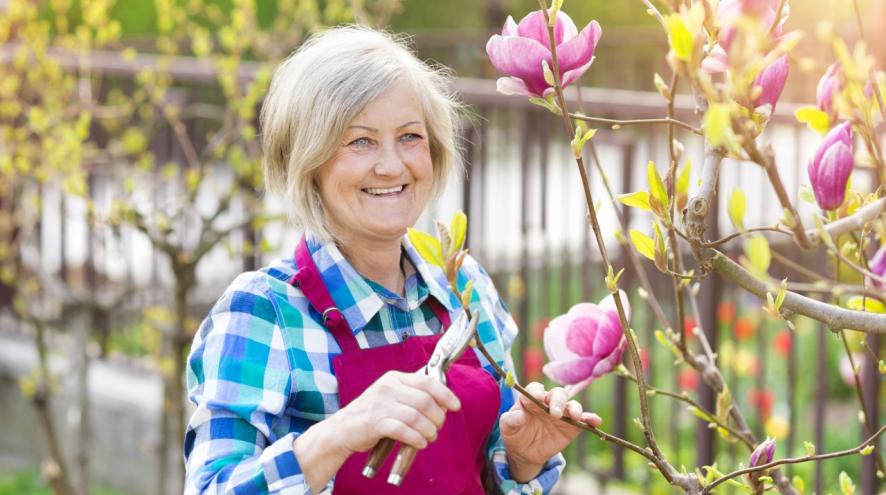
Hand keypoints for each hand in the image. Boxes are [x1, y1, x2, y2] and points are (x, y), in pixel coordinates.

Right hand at [332, 370, 461, 454]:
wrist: (343, 428)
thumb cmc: (371, 413)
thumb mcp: (391, 395)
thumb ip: (413, 395)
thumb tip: (442, 403)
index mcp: (394, 378)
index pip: (427, 381)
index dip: (445, 394)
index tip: (455, 406)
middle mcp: (388, 387)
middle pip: (425, 401)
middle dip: (438, 417)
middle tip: (437, 427)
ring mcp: (380, 405)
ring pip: (416, 417)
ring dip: (429, 430)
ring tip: (429, 437)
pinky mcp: (374, 422)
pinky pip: (403, 430)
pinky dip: (416, 439)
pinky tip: (420, 443)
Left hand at [499, 382, 600, 480]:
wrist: (525, 452)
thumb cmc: (515, 433)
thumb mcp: (507, 427)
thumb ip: (511, 419)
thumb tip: (518, 416)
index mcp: (531, 398)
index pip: (536, 389)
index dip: (537, 392)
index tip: (538, 398)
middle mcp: (548, 402)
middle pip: (557, 394)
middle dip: (558, 401)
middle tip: (554, 413)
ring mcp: (562, 413)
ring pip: (572, 405)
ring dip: (575, 408)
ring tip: (574, 416)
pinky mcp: (572, 426)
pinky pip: (583, 420)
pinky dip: (591, 418)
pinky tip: (595, 421)